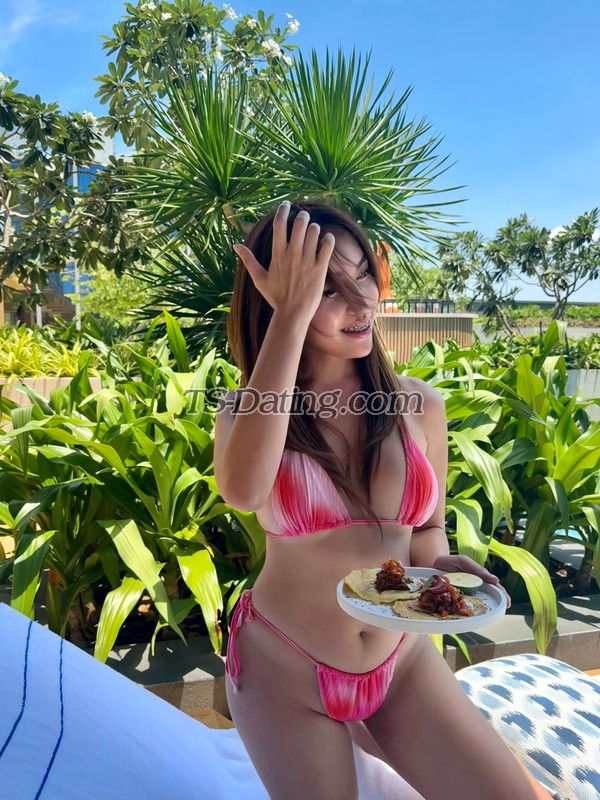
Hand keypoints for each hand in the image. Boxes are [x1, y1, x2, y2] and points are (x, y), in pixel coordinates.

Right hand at [233, 202, 335, 320]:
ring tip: (313, 231)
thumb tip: (236, 246)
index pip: (279, 224)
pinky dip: (328, 239)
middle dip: (302, 217)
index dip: (283, 211)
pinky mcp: (320, 269)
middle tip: (303, 218)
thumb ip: (249, 260)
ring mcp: (308, 261)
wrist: (293, 314)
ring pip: (314, 232)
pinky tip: (326, 239)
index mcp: (277, 255)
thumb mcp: (259, 279)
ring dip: (314, 228)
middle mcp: (293, 255)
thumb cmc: (276, 297)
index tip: (286, 206)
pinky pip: (327, 246)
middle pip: (299, 224)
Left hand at [431, 554, 510, 608]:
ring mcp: (464, 593)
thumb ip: (477, 569)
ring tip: (492, 615)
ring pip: (477, 603)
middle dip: (497, 603)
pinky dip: (468, 611)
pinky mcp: (454, 598)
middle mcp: (474, 587)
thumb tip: (495, 580)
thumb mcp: (464, 561)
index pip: (494, 587)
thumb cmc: (450, 562)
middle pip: (489, 596)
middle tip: (503, 610)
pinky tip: (472, 617)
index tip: (507, 603)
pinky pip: (462, 605)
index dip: (503, 595)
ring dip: (484, 609)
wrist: (432, 563)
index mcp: (479, 578)